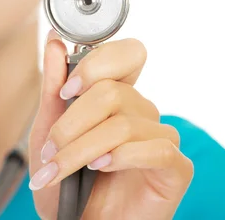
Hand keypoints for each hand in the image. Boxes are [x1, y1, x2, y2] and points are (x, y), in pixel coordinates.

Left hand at [28, 30, 193, 219]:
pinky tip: (100, 170)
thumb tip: (54, 41)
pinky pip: (156, 149)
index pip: (127, 53)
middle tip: (50, 150)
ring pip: (123, 125)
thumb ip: (54, 86)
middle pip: (113, 92)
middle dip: (72, 124)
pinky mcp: (176, 168)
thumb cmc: (65, 183)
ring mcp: (161, 138)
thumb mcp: (49, 132)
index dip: (96, 65)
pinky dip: (120, 158)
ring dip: (81, 150)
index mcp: (119, 96)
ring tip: (59, 171)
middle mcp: (143, 112)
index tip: (65, 91)